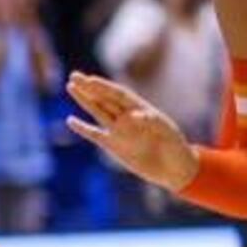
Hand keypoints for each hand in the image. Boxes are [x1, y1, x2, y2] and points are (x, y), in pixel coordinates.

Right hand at [65, 73, 195, 191]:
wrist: (175, 170)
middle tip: (74, 76)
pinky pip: (95, 135)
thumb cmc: (176, 148)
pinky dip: (83, 128)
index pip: (119, 95)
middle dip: (90, 87)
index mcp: (141, 110)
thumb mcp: (168, 133)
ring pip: (98, 112)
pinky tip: (70, 120)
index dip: (104, 87)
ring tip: (71, 87)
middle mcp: (127, 117)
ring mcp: (119, 131)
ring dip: (85, 100)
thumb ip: (151, 122)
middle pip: (105, 98)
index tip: (90, 80)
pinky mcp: (113, 146)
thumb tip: (132, 115)